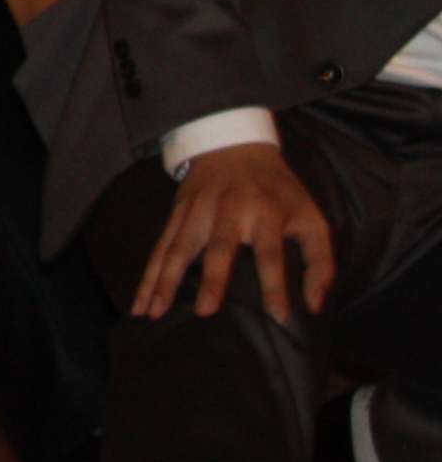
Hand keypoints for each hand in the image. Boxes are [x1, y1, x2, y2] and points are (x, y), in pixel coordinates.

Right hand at [135, 141, 336, 323]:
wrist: (234, 144)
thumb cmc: (279, 192)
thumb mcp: (312, 219)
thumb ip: (320, 262)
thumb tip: (314, 305)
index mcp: (267, 213)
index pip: (271, 253)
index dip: (275, 285)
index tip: (277, 317)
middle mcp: (229, 211)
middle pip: (218, 248)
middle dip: (211, 280)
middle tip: (204, 312)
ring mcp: (198, 211)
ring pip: (178, 248)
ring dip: (164, 280)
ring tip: (153, 311)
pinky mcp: (177, 213)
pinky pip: (161, 247)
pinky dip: (149, 273)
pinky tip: (141, 300)